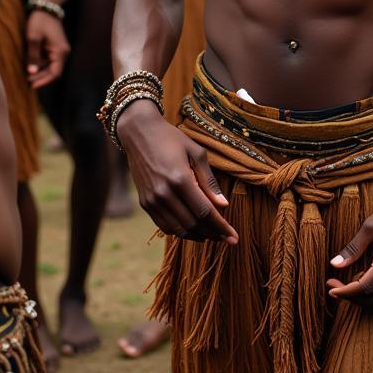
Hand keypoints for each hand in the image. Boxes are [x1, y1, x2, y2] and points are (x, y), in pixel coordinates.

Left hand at [25, 10, 68, 88]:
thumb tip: (31, 73)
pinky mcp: (56, 47)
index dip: (43, 81)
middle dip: (41, 77)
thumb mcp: (33, 38)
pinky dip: (41, 64)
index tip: (31, 86)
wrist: (46, 7)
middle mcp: (63, 52)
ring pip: (51, 66)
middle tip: (26, 81)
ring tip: (27, 74)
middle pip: (54, 71)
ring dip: (40, 71)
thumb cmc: (39, 21)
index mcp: (60, 51)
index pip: (55, 73)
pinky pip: (50, 60)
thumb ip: (33, 56)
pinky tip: (31, 64)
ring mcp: (60, 49)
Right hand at [117, 103, 237, 243]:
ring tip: (212, 235)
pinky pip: (164, 225)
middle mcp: (164, 193)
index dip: (221, 227)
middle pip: (193, 223)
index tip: (234, 237)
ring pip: (178, 229)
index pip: (204, 212)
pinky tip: (193, 229)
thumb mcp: (196, 152)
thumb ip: (209, 180)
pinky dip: (180, 231)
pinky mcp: (145, 203)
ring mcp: (152, 200)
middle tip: (226, 237)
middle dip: (212, 233)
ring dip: (197, 235)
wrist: (139, 134)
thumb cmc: (172, 139)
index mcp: (180, 179)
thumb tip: (223, 205)